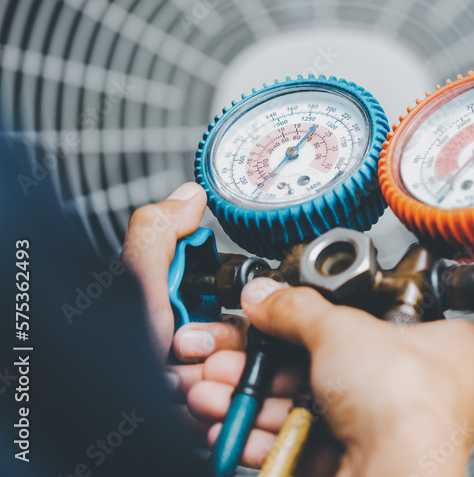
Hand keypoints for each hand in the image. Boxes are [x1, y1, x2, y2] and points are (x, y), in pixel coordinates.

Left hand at [121, 183, 245, 383]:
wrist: (102, 405)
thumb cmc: (107, 352)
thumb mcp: (134, 283)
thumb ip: (159, 233)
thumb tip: (192, 195)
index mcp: (171, 299)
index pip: (230, 289)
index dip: (226, 295)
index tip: (206, 302)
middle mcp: (185, 334)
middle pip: (243, 328)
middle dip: (217, 338)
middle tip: (183, 342)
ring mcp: (194, 371)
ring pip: (241, 363)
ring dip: (212, 367)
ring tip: (177, 373)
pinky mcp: (202, 401)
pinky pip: (232, 392)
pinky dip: (210, 394)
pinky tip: (180, 393)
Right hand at [187, 278, 473, 474]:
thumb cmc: (408, 405)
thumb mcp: (343, 329)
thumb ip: (298, 309)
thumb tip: (271, 295)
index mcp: (446, 346)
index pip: (378, 319)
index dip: (323, 315)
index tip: (279, 313)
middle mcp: (424, 391)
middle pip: (331, 366)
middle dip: (265, 362)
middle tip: (229, 354)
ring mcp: (391, 433)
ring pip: (310, 407)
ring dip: (253, 397)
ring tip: (213, 388)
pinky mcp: (359, 466)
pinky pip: (305, 444)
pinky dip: (264, 434)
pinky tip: (230, 423)